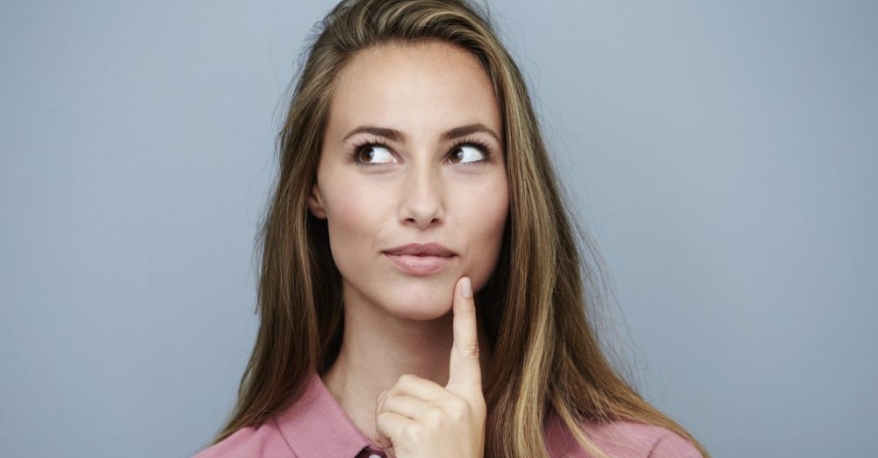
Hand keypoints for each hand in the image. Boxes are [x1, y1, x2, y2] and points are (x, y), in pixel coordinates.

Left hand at [375, 277, 485, 457]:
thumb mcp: (449, 432)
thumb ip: (433, 405)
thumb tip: (398, 389)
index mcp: (472, 400)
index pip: (469, 350)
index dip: (465, 315)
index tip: (462, 284)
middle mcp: (462, 403)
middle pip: (406, 380)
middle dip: (395, 408)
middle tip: (411, 440)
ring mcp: (445, 415)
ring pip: (391, 397)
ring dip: (387, 424)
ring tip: (409, 449)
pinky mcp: (424, 428)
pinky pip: (385, 416)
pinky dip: (384, 436)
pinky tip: (404, 454)